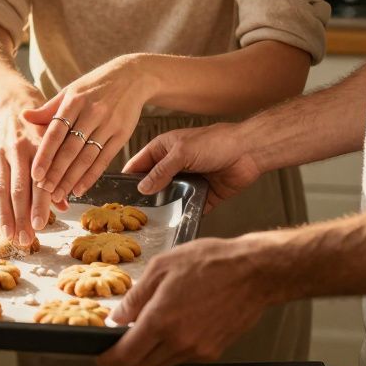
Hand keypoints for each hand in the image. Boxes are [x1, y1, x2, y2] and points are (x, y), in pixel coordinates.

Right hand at [0, 103, 54, 246]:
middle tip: (24, 240)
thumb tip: (64, 206)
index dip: (39, 206)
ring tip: (7, 236)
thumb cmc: (42, 133)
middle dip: (20, 217)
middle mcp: (18, 151)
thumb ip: (59, 174)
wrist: (16, 108)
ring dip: (3, 215)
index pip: (39, 182)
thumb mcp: (56, 146)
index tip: (40, 226)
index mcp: (39, 149)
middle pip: (17, 189)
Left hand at [21, 54, 153, 199]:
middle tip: (43, 191)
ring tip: (58, 194)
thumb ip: (49, 108)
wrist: (132, 77)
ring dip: (72, 179)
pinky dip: (91, 176)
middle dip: (56, 173)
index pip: (56, 132)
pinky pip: (104, 160)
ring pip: (87, 157)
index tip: (35, 173)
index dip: (45, 154)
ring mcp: (109, 124)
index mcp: (75, 100)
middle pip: (71, 149)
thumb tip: (24, 116)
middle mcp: (92, 113)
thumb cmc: (95, 85)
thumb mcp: (71, 90)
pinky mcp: (122, 135)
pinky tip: (80, 189)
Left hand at [96, 237, 277, 365]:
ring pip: (163, 363)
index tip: (101, 356)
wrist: (254, 272)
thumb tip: (117, 317)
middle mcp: (180, 341)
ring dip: (149, 354)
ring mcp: (199, 349)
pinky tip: (172, 329)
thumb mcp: (162, 267)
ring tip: (145, 332)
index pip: (126, 355)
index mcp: (162, 320)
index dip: (109, 359)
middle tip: (118, 345)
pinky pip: (183, 357)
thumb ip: (135, 297)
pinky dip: (170, 349)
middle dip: (126, 359)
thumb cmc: (212, 262)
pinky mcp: (213, 350)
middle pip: (143, 364)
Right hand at [122, 123, 261, 211]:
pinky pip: (189, 208)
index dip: (128, 177)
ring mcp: (187, 181)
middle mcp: (174, 166)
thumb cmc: (215, 142)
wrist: (249, 152)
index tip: (117, 193)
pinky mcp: (203, 195)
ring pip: (169, 198)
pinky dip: (184, 214)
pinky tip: (176, 223)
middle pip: (152, 184)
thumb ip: (160, 171)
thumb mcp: (182, 153)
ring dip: (164, 208)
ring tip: (151, 222)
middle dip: (144, 197)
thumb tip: (142, 188)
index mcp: (164, 149)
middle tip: (131, 213)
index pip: (139, 164)